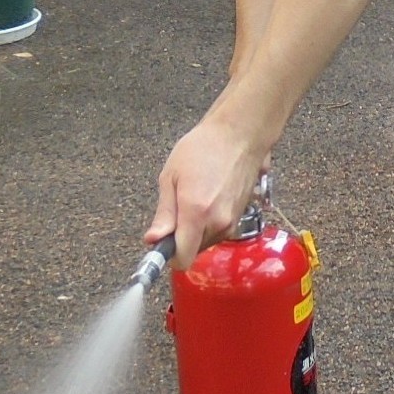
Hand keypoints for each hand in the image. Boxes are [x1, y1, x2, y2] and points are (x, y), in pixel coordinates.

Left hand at [144, 113, 268, 271]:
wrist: (239, 135)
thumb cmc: (203, 148)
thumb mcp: (171, 177)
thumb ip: (164, 214)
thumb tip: (153, 240)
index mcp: (196, 213)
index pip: (182, 258)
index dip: (169, 254)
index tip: (162, 241)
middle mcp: (217, 223)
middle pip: (193, 251)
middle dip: (181, 238)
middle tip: (177, 207)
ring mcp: (232, 221)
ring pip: (206, 242)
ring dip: (196, 230)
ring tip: (195, 198)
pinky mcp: (240, 217)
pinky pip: (218, 231)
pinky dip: (209, 223)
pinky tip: (208, 197)